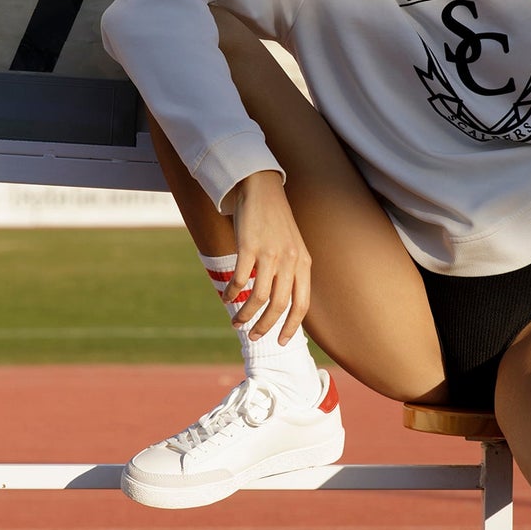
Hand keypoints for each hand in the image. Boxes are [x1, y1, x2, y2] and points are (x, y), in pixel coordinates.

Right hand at [218, 170, 311, 342]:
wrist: (261, 188)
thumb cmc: (275, 221)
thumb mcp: (292, 247)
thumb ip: (290, 272)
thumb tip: (281, 303)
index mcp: (303, 263)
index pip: (302, 304)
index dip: (291, 326)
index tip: (281, 341)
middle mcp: (289, 260)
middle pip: (279, 305)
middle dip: (265, 326)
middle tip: (253, 335)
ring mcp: (270, 253)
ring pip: (258, 297)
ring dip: (245, 314)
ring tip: (236, 322)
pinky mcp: (249, 246)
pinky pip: (240, 279)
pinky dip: (232, 293)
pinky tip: (227, 297)